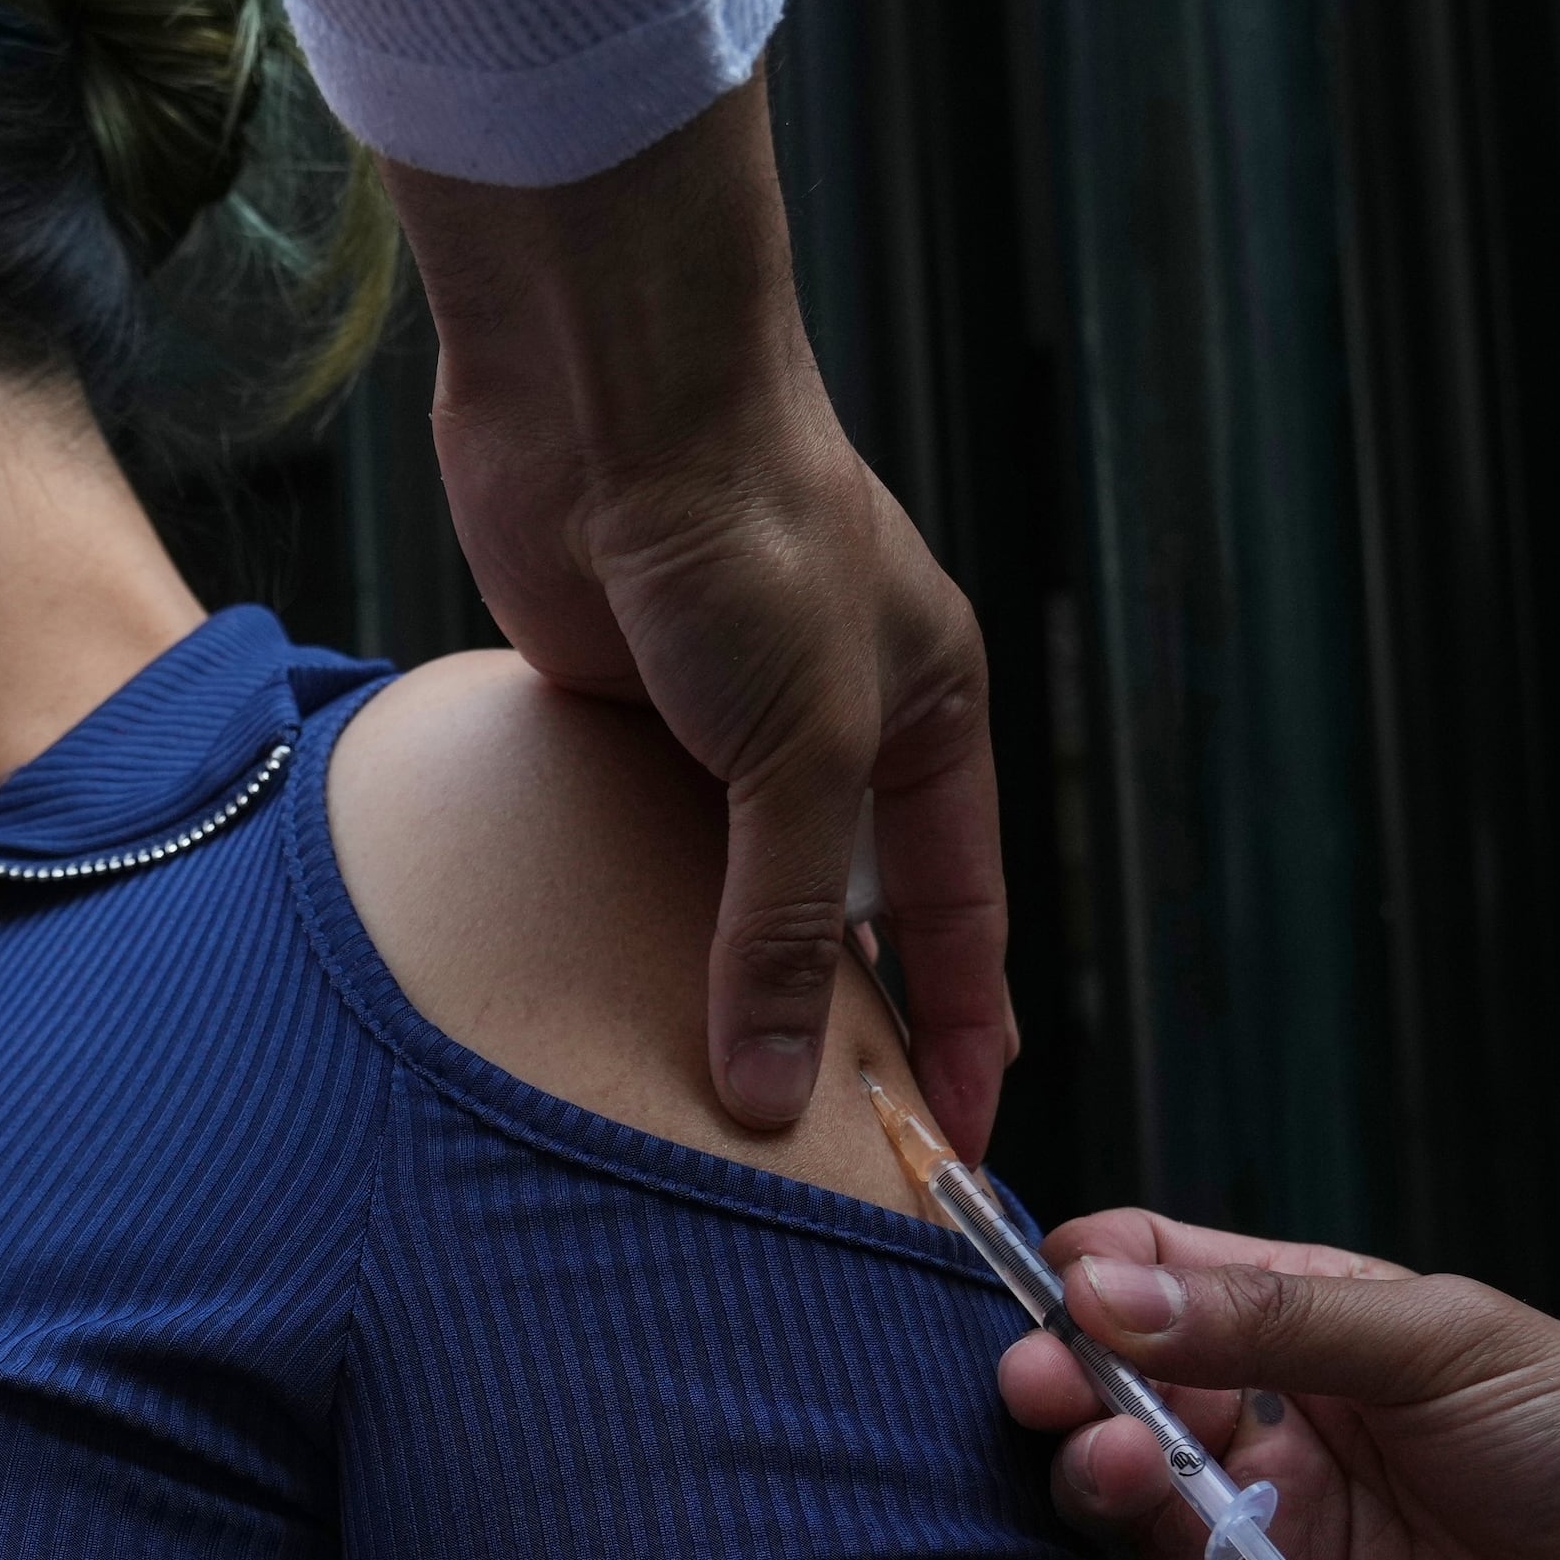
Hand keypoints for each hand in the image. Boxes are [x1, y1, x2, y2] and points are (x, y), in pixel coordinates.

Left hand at [385, 74, 1011, 1148]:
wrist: (605, 401)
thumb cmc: (746, 535)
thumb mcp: (798, 749)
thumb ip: (781, 921)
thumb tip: (769, 1085)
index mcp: (929, 714)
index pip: (961, 913)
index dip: (961, 1031)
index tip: (952, 1150)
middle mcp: (833, 722)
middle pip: (840, 910)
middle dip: (827, 1023)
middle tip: (810, 1157)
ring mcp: (717, 719)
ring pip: (723, 886)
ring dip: (711, 979)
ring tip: (696, 1109)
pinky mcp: (616, 710)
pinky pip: (627, 846)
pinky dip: (621, 915)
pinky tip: (598, 996)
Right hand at [1001, 1208, 1559, 1559]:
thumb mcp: (1450, 1340)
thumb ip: (1272, 1317)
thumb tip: (1102, 1287)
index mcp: (1312, 1322)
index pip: (1156, 1272)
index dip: (1091, 1268)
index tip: (1053, 1275)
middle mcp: (1271, 1424)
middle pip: (1110, 1379)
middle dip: (1057, 1367)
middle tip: (1036, 1373)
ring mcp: (1264, 1531)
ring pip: (1116, 1483)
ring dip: (1085, 1453)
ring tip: (1105, 1443)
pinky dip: (1132, 1541)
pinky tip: (1142, 1498)